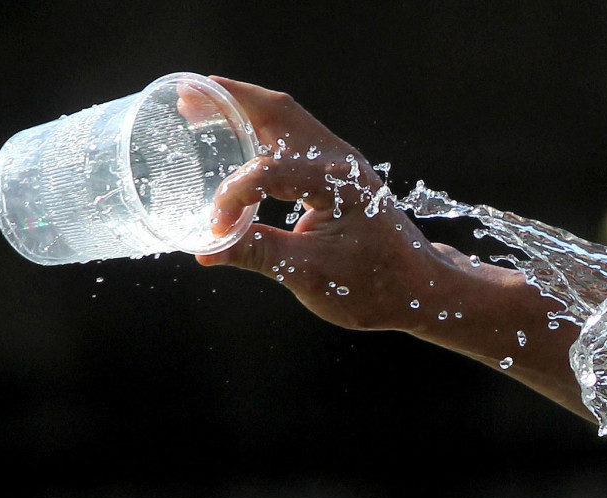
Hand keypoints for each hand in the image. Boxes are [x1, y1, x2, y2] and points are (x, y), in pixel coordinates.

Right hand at [196, 78, 443, 331]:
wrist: (420, 288)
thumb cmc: (374, 285)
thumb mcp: (310, 275)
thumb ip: (257, 254)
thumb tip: (206, 251)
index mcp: (335, 182)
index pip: (267, 173)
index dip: (233, 198)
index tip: (216, 230)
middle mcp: (340, 160)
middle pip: (277, 112)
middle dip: (229, 102)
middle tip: (186, 100)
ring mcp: (342, 162)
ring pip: (287, 119)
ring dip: (245, 109)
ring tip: (203, 106)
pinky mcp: (340, 173)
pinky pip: (295, 137)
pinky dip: (262, 129)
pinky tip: (239, 137)